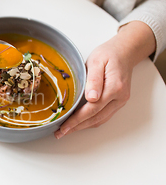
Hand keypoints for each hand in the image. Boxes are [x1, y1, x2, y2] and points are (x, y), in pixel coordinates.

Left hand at [54, 21, 155, 138]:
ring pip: (100, 120)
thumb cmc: (109, 54)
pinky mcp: (118, 101)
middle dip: (77, 127)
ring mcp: (120, 101)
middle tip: (60, 133)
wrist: (124, 52)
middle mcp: (120, 97)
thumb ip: (94, 80)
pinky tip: (79, 123)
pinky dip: (90, 121)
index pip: (92, 109)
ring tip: (66, 130)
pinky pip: (103, 116)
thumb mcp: (97, 61)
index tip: (64, 127)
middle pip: (96, 118)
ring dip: (83, 127)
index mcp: (115, 87)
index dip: (77, 120)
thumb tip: (91, 98)